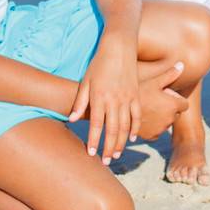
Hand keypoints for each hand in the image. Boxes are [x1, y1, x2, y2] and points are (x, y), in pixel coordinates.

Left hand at [68, 39, 140, 163]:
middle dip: (109, 148)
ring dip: (121, 143)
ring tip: (116, 155)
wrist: (119, 47)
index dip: (94, 141)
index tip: (91, 154)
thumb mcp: (85, 80)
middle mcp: (115, 100)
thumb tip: (73, 119)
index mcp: (100, 97)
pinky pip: (137, 116)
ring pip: (125, 127)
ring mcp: (127, 98)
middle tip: (105, 162)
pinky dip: (135, 129)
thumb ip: (80, 101)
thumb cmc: (99, 63)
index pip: (97, 125)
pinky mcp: (136, 95)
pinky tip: (131, 138)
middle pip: (112, 130)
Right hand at [135, 61, 188, 139]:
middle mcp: (170, 119)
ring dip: (161, 118)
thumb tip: (182, 64)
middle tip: (155, 101)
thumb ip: (170, 74)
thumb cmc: (138, 91)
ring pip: (166, 123)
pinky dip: (153, 127)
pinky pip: (157, 132)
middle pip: (176, 114)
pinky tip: (144, 118)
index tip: (166, 96)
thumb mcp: (154, 81)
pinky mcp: (151, 136)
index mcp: (173, 105)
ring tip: (148, 109)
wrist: (120, 109)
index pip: (184, 105)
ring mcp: (161, 129)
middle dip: (170, 109)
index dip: (177, 100)